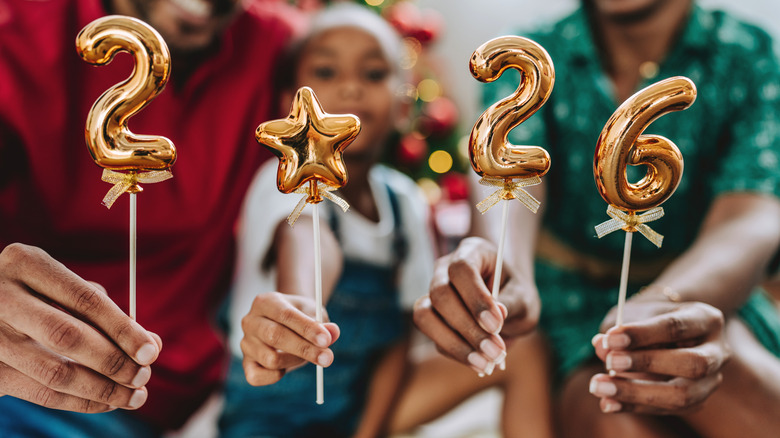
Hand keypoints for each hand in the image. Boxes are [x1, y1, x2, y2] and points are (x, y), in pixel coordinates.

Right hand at [0, 243, 161, 412]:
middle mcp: (1, 297)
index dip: (123, 329)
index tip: (151, 351)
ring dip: (102, 390)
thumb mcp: (62, 287)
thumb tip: (151, 344)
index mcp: (27, 264)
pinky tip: (107, 401)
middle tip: (143, 376)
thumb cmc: (36, 297)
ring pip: (54, 373)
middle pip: (68, 337)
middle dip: (114, 362)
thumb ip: (105, 311)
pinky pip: (40, 394)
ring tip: (133, 395)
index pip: (85, 300)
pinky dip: (80, 402)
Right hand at [240, 292, 339, 385]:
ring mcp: (245, 343)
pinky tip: (287, 367)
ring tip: (309, 355)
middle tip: (328, 357)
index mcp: (265, 301)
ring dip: (296, 361)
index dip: (306, 328)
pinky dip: (275, 376)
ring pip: (270, 359)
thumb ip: (323, 323)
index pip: (285, 315)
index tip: (326, 340)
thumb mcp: (314, 313)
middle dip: (304, 348)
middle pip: (275, 336)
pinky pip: (256, 377)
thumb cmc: (302, 316)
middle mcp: (250, 321)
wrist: (286, 322)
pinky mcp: (246, 363)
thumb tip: (333, 333)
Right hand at [413, 237, 539, 374]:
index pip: (461, 268)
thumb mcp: (525, 297)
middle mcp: (445, 270)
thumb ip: (513, 302)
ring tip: (486, 363)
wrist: (507, 304)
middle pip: (440, 294)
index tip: (497, 324)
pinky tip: (481, 362)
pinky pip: (435, 338)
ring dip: (455, 344)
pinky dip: (457, 354)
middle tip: (496, 351)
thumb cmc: (516, 295)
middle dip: (467, 327)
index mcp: (471, 252)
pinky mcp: (432, 320)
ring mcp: (433, 294)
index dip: (475, 297)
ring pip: (426, 316)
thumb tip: (498, 315)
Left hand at [590, 297, 728, 413]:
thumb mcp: (633, 315)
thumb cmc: (647, 318)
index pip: (676, 326)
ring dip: (636, 393)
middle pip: (692, 364)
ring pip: (683, 396)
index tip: (610, 338)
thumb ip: (619, 330)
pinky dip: (634, 406)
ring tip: (599, 386)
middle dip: (648, 363)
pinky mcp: (696, 401)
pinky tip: (607, 402)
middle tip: (610, 362)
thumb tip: (601, 346)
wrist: (664, 331)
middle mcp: (716, 351)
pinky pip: (667, 410)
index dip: (642, 334)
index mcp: (705, 319)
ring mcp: (711, 380)